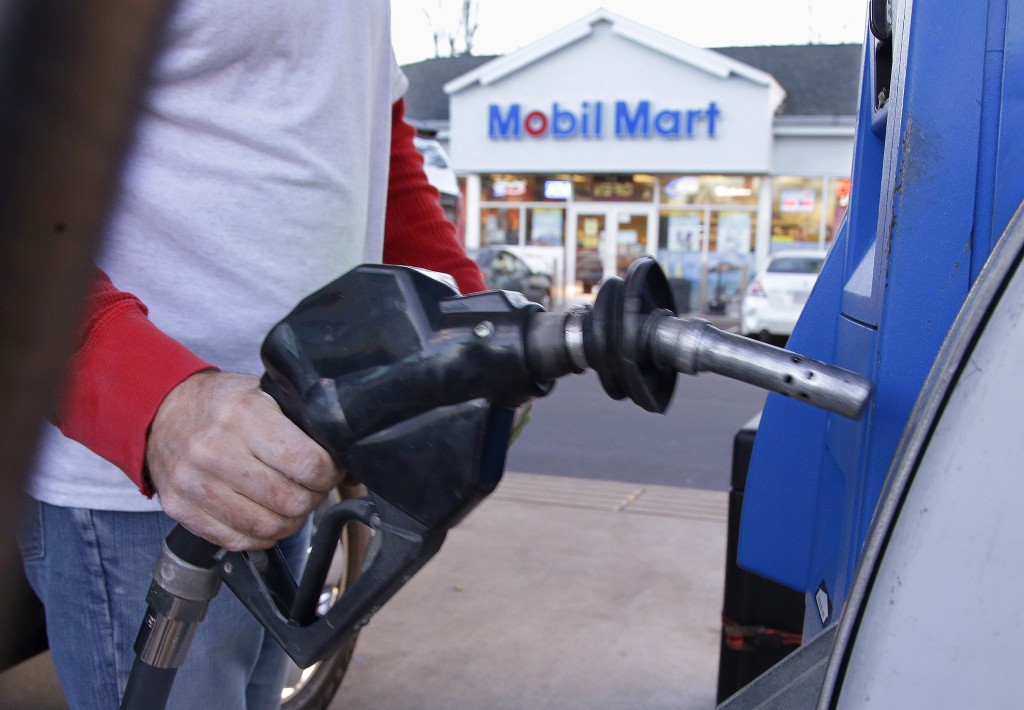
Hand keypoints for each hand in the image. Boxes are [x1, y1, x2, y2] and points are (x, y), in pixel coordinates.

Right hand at [146, 371, 339, 549]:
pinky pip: (237, 541)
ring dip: (290, 522)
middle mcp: (216, 449)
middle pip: (291, 500)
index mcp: (244, 413)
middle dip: (312, 498)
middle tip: (311, 488)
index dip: (328, 474)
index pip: (307, 463)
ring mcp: (194, 482)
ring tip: (290, 504)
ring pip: (267, 527)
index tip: (329, 470)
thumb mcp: (264, 395)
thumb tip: (349, 463)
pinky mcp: (180, 509)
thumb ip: (301, 424)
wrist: (163, 412)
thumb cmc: (223, 405)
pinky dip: (260, 537)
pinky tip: (264, 517)